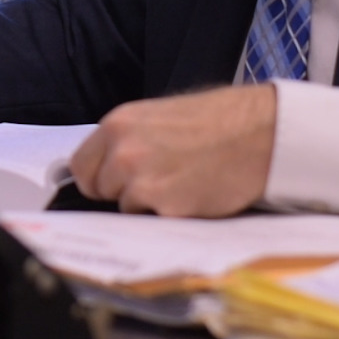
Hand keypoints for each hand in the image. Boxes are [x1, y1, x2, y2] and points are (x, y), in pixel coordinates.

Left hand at [67, 85, 276, 216]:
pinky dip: (171, 213)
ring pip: (127, 207)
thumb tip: (106, 166)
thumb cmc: (217, 121)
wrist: (258, 133)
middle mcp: (122, 151)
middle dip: (122, 190)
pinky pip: (154, 220)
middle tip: (157, 179)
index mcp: (118, 124)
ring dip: (148, 203)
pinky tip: (193, 193)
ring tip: (181, 181)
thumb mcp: (158, 118)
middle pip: (101, 190)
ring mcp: (142, 180)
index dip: (97, 178)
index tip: (110, 183)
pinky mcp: (165, 205)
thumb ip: (127, 140)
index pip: (80, 167)